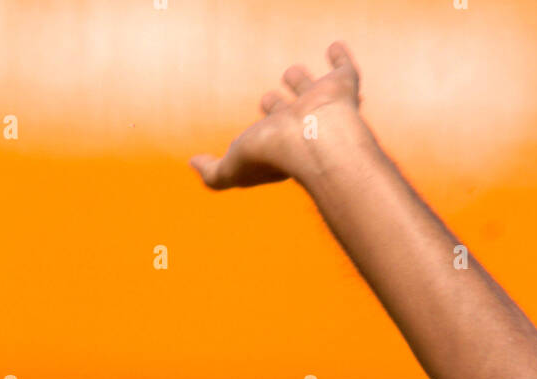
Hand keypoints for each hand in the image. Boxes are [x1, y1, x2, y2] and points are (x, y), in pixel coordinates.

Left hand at [190, 41, 364, 190]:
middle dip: (276, 105)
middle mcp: (300, 125)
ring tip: (293, 74)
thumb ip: (212, 172)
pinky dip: (339, 57)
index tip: (250, 133)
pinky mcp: (342, 86)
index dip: (260, 129)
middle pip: (286, 110)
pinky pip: (343, 67)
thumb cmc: (273, 156)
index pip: (266, 132)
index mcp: (279, 144)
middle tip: (268, 100)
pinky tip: (334, 48)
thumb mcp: (232, 168)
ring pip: (309, 87)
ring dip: (301, 80)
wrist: (315, 140)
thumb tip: (193, 163)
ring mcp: (322, 105)